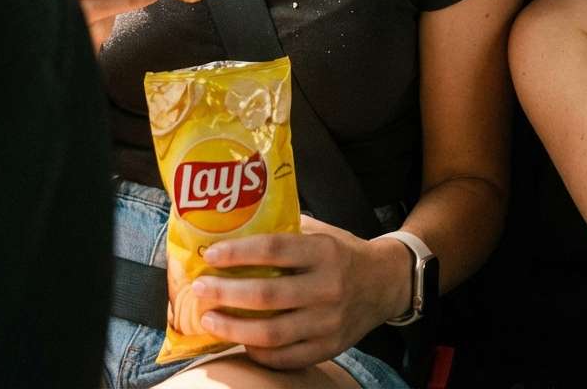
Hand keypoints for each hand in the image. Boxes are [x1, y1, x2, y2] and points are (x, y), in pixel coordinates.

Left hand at [188, 217, 409, 370]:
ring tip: (210, 319)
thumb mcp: (322, 232)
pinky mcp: (329, 347)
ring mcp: (328, 321)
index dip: (239, 253)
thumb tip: (240, 229)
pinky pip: (285, 357)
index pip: (274, 249)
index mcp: (324, 251)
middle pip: (267, 295)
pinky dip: (258, 352)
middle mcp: (327, 287)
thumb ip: (287, 231)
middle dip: (226, 293)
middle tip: (200, 289)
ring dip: (234, 328)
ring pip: (272, 332)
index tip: (212, 254)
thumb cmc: (343, 253)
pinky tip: (240, 342)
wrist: (385, 283)